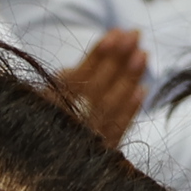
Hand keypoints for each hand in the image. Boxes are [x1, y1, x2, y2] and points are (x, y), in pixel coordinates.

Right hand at [54, 27, 148, 146]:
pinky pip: (116, 131)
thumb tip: (116, 39)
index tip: (116, 33)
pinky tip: (142, 90)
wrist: (49, 157)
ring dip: (128, 80)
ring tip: (143, 54)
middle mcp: (63, 123)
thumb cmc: (58, 109)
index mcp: (48, 103)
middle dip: (117, 60)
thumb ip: (82, 70)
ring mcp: (82, 140)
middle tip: (135, 35)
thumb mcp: (57, 87)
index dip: (97, 54)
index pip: (75, 76)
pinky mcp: (99, 155)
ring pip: (108, 108)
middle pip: (94, 89)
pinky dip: (130, 111)